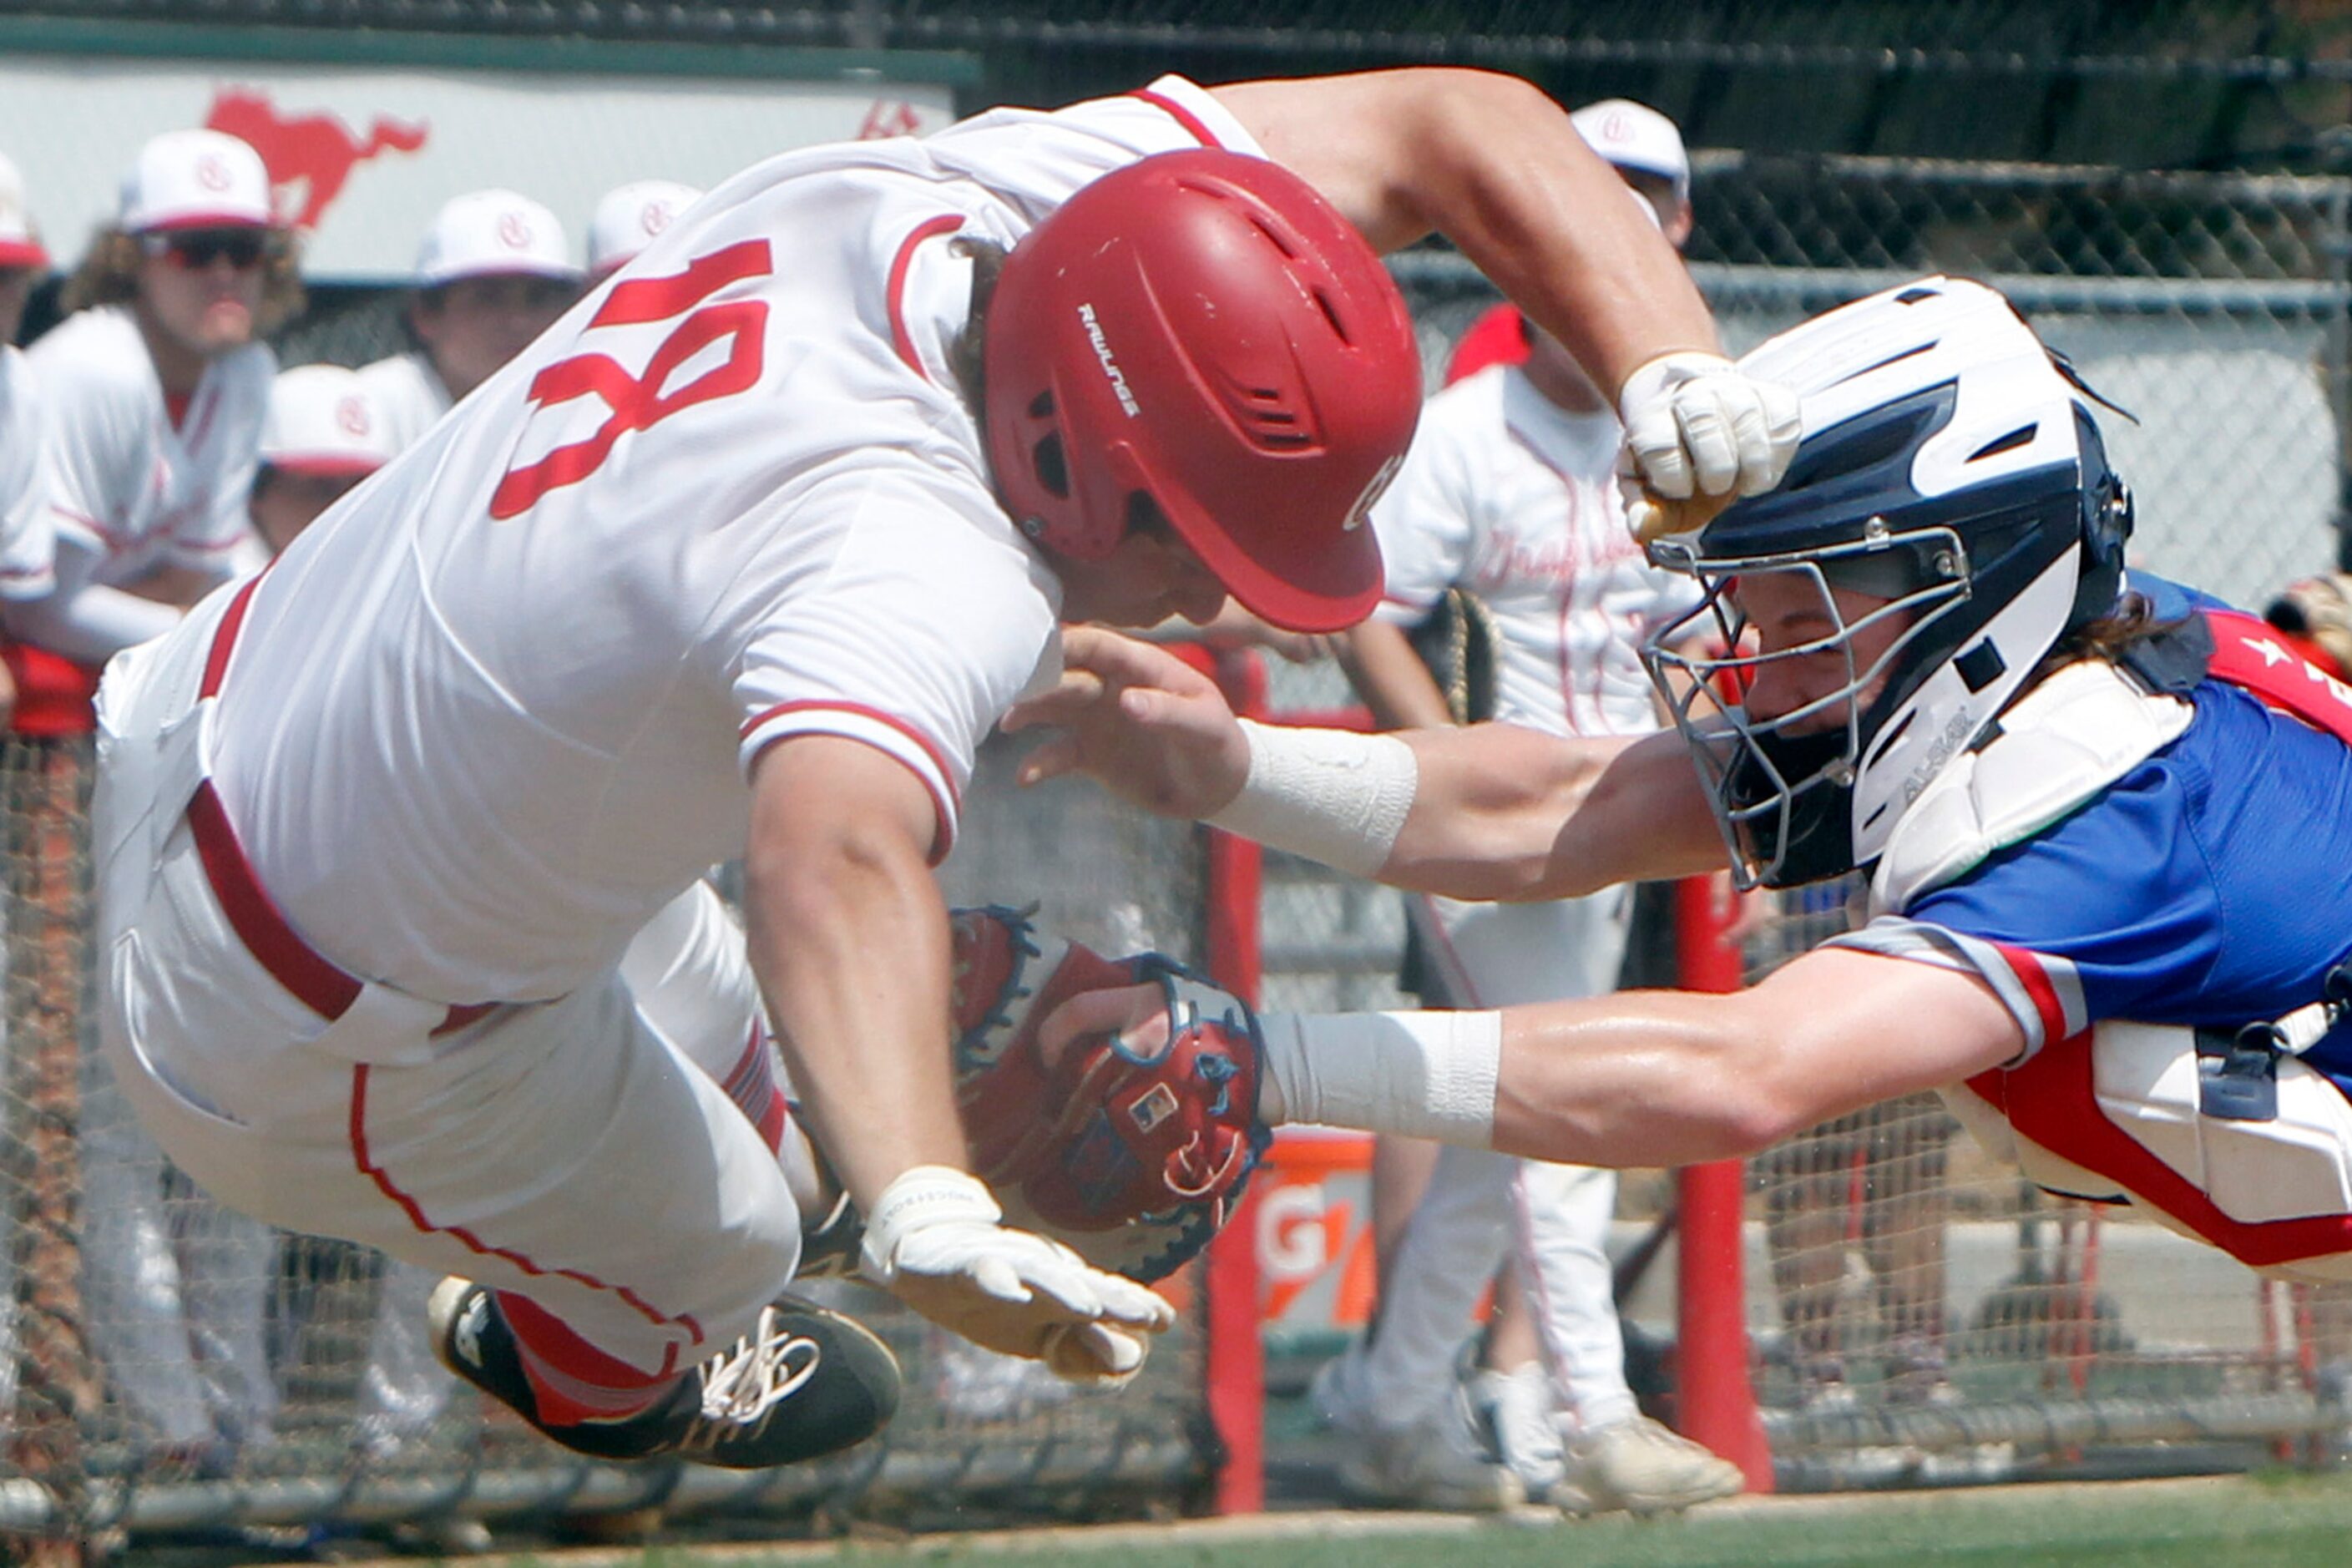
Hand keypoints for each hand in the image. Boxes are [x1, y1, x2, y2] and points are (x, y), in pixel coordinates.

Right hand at [859, 1166, 1174, 1383]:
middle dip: (1112, 1298)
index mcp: (1060, 1293)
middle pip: (1081, 1285)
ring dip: (1063, 1289)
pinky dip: (998, 1280)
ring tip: (1090, 1305)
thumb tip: (1133, 1359)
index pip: (1104, 1299)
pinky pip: (982, 1272)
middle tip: (1144, 1312)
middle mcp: (1039, 1276)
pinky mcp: (964, 1266)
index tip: (1165, 1319)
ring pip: (1038, 1276)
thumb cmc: (997, 1297)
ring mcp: (1003, 1266)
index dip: (1132, 1307)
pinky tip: (1014, 1291)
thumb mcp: (1039, 1332)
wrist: (928, 1256)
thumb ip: (1084, 1347)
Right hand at [1002, 626, 1251, 819]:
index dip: (1065, 643)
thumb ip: (1167, 711)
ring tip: (1004, 722)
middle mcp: (1110, 686)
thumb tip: (1125, 701)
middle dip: (1033, 676)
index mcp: (1140, 666)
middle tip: (1001, 682)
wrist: (1217, 787)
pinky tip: (1024, 777)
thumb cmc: (1218, 743)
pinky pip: (1057, 754)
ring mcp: (1097, 719)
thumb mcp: (1203, 727)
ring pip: (1051, 708)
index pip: (1096, 644)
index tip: (1034, 649)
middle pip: (1063, 673)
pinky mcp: (1090, 754)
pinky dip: (1039, 763)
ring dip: (1026, 711)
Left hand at [1617, 351, 1800, 537]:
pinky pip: (1784, 422)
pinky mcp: (1774, 397)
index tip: (1680, 491)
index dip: (1671, 476)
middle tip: (1717, 488)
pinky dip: (1779, 454)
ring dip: (1752, 463)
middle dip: (1715, 466)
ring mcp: (1735, 390)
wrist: (1692, 410)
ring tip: (1745, 484)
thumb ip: (1642, 507)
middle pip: (1703, 419)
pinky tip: (1764, 469)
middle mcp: (1692, 394)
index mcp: (1652, 417)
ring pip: (1749, 417)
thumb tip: (1642, 527)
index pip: (1657, 443)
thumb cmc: (1672, 456)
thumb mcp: (1647, 485)